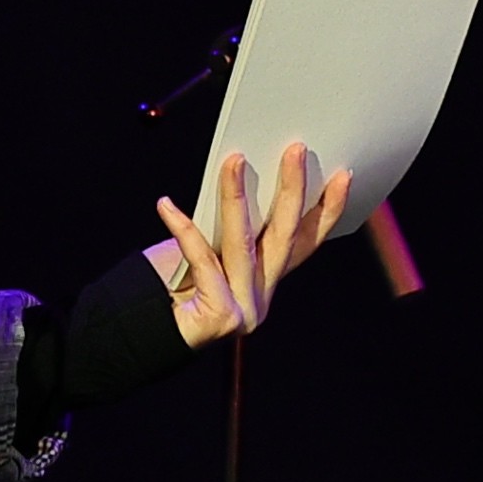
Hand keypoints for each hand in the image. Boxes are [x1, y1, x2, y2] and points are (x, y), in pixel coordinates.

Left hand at [149, 142, 353, 346]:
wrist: (140, 331)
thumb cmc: (171, 286)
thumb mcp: (210, 250)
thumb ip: (231, 230)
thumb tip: (241, 175)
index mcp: (266, 280)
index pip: (307, 242)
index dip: (329, 210)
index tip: (343, 176)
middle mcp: (262, 297)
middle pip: (285, 236)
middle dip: (292, 189)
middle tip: (294, 150)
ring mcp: (245, 309)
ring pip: (243, 243)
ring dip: (236, 197)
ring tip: (234, 161)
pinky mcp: (221, 315)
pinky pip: (201, 260)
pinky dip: (183, 230)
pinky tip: (166, 205)